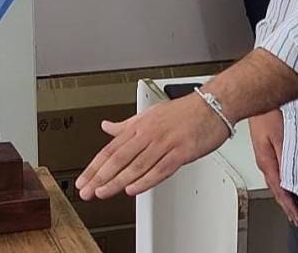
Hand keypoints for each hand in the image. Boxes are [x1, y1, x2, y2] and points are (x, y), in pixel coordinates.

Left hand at [76, 93, 230, 200]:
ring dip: (117, 181)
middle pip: (119, 157)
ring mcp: (165, 142)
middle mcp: (149, 134)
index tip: (83, 180)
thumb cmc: (184, 110)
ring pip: (136, 165)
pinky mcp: (181, 151)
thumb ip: (126, 124)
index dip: (95, 166)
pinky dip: (146, 180)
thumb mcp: (150, 113)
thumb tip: (106, 127)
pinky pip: (161, 168)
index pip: (111, 148)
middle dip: (100, 176)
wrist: (213, 105)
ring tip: (103, 193)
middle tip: (87, 192)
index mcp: (140, 125)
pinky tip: (133, 189)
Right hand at [249, 109, 297, 225]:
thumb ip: (285, 159)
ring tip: (291, 206)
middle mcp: (264, 162)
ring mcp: (264, 156)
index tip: (297, 218)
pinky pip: (274, 172)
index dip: (289, 206)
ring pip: (274, 181)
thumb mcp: (279, 136)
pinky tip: (286, 182)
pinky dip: (281, 182)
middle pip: (276, 189)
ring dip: (283, 195)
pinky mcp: (266, 149)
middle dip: (285, 205)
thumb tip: (290, 180)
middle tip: (295, 218)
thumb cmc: (267, 114)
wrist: (254, 99)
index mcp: (266, 162)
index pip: (280, 191)